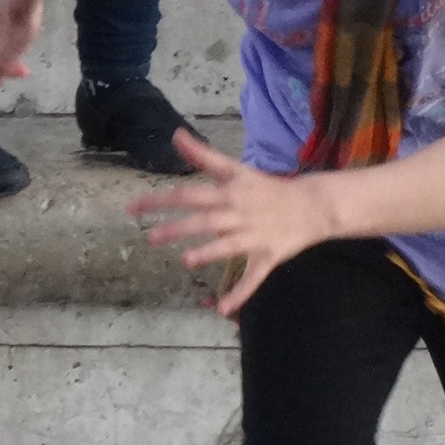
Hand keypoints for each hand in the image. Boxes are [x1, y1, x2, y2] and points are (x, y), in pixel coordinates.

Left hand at [127, 131, 331, 314]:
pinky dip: (240, 294)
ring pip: (228, 246)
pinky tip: (222, 310)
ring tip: (185, 260)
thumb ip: (203, 155)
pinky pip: (253, 278)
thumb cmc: (267, 188)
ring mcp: (254, 236)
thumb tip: (175, 134)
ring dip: (208, 253)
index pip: (189, 193)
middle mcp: (240, 212)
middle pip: (205, 219)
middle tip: (149, 238)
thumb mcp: (235, 169)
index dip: (161, 200)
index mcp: (230, 192)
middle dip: (178, 228)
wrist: (311, 205)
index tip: (132, 209)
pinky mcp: (268, 257)